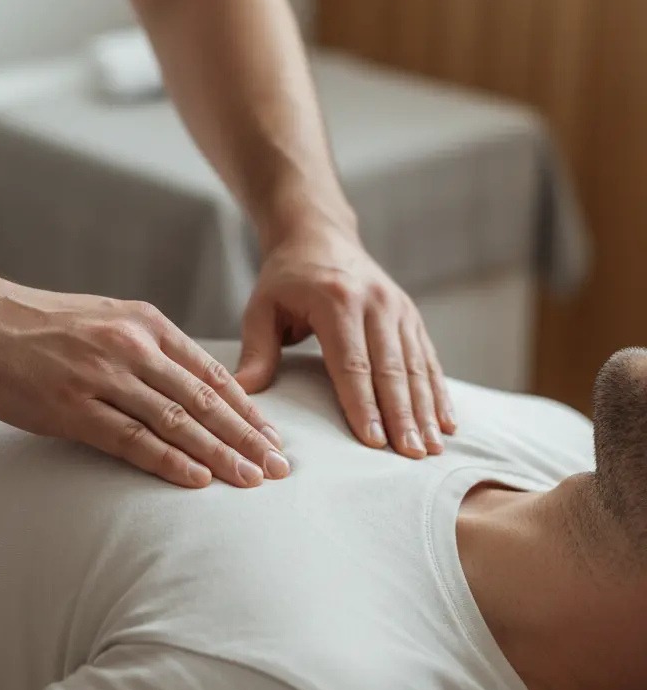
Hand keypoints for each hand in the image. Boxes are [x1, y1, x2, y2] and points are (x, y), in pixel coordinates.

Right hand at [0, 282, 289, 489]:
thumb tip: (186, 383)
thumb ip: (146, 346)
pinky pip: (132, 439)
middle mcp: (132, 347)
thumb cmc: (38, 325)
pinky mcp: (72, 406)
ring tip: (252, 480)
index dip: (247, 410)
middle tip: (280, 468)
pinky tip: (197, 479)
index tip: (272, 437)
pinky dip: (169, 461)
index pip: (211, 373)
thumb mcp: (105, 319)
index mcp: (145, 324)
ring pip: (177, 421)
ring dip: (220, 454)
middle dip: (247, 437)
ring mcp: (103, 376)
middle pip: (204, 400)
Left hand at [236, 224, 455, 457]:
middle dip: (403, 416)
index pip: (352, 363)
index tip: (374, 441)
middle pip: (392, 369)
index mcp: (336, 300)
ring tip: (432, 448)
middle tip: (412, 455)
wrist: (320, 234)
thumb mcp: (262, 307)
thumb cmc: (286, 278)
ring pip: (416, 366)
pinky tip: (447, 421)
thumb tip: (242, 391)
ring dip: (427, 409)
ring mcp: (398, 307)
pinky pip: (428, 357)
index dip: (364, 404)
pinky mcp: (411, 315)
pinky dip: (438, 391)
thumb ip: (256, 349)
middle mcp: (375, 302)